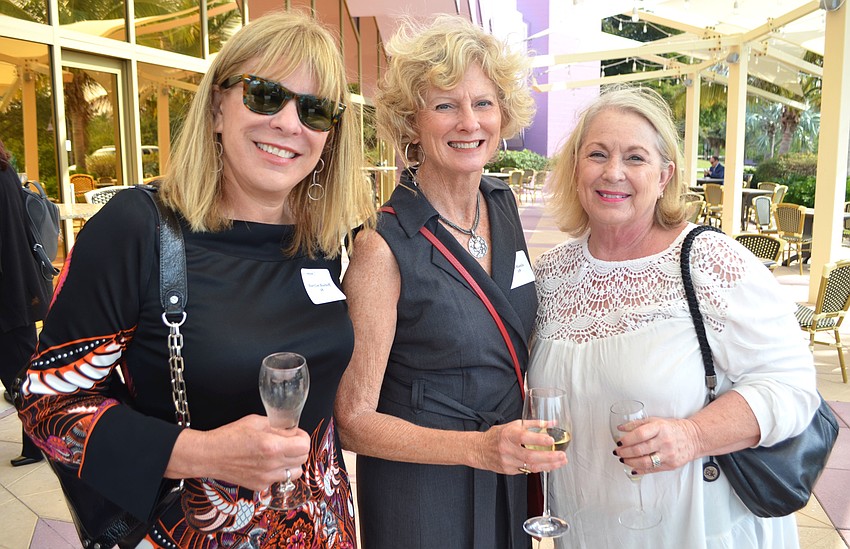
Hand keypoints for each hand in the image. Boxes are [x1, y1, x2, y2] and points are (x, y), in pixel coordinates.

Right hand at [168, 414, 310, 490]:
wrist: (209, 456)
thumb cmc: (229, 436)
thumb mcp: (256, 422)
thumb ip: (278, 426)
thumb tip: (292, 430)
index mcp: (272, 446)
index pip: (305, 446)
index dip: (302, 437)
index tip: (296, 434)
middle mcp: (272, 465)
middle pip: (303, 459)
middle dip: (299, 449)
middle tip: (288, 442)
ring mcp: (266, 478)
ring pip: (294, 472)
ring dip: (291, 462)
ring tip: (279, 454)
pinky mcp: (260, 486)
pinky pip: (279, 479)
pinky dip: (277, 472)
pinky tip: (266, 463)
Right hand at [474, 419, 567, 475]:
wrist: (480, 449)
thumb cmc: (498, 435)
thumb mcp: (514, 424)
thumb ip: (534, 424)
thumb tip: (551, 422)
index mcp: (508, 435)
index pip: (525, 438)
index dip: (539, 440)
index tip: (551, 440)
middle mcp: (507, 449)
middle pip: (531, 456)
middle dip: (549, 457)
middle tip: (562, 455)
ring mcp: (508, 462)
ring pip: (531, 466)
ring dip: (549, 465)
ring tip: (560, 462)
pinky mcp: (509, 471)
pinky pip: (527, 471)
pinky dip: (540, 468)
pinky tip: (549, 465)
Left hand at [612, 416, 698, 474]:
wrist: (693, 438)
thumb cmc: (673, 428)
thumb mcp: (655, 421)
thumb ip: (637, 424)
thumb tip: (621, 428)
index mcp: (660, 428)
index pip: (640, 434)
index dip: (627, 439)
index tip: (619, 442)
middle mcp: (664, 441)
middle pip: (640, 449)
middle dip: (625, 452)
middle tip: (617, 452)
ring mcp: (668, 454)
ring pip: (645, 461)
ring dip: (630, 462)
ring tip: (623, 460)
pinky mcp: (671, 465)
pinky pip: (652, 469)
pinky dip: (640, 470)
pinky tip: (633, 468)